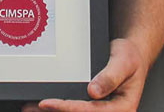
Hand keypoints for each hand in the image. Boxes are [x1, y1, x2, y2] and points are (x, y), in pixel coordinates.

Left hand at [22, 38, 148, 111]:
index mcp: (123, 108)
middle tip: (32, 108)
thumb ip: (111, 76)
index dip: (68, 108)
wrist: (132, 56)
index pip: (91, 111)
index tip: (47, 103)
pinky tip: (43, 105)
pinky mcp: (93, 107)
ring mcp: (101, 110)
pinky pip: (75, 110)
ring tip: (31, 108)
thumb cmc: (130, 58)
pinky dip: (59, 108)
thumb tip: (94, 91)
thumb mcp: (124, 61)